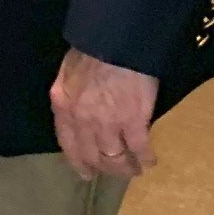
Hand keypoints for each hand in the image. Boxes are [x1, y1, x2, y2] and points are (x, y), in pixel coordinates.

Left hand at [49, 49, 158, 180]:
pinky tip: (149, 162)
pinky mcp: (134, 122)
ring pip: (115, 157)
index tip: (86, 173)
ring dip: (125, 168)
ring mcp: (108, 124)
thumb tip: (74, 105)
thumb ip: (68, 93)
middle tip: (113, 172)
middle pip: (92, 155)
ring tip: (134, 170)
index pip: (68, 144)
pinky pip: (139, 149)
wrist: (115, 41)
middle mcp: (82, 121)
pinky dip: (145, 158)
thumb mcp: (67, 72)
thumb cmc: (91, 49)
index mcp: (63, 106)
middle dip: (104, 168)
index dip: (78, 161)